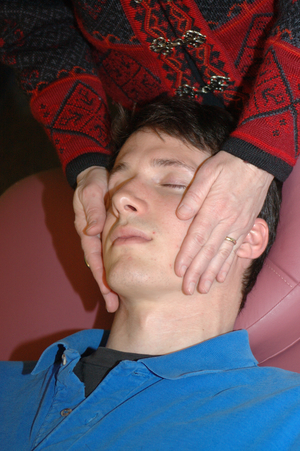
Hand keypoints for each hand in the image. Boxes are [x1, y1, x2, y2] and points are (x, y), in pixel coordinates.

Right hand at [74, 166, 118, 311]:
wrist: (96, 172)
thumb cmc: (93, 180)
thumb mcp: (91, 190)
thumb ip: (92, 208)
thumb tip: (94, 230)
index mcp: (87, 229)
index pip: (94, 257)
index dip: (101, 276)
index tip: (108, 293)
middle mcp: (93, 236)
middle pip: (99, 266)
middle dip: (105, 286)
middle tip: (114, 306)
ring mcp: (101, 235)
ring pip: (106, 262)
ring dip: (111, 280)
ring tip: (118, 300)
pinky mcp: (109, 232)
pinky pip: (113, 252)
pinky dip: (117, 266)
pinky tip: (127, 277)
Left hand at [175, 151, 273, 293]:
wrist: (257, 161)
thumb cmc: (228, 165)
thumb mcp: (207, 173)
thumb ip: (193, 195)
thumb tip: (180, 215)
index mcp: (214, 209)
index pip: (197, 238)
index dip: (187, 256)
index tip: (179, 272)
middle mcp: (227, 221)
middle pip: (209, 252)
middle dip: (198, 272)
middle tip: (188, 290)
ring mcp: (238, 226)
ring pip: (223, 255)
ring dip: (212, 273)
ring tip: (203, 289)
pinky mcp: (245, 226)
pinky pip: (235, 250)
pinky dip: (228, 265)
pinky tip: (222, 277)